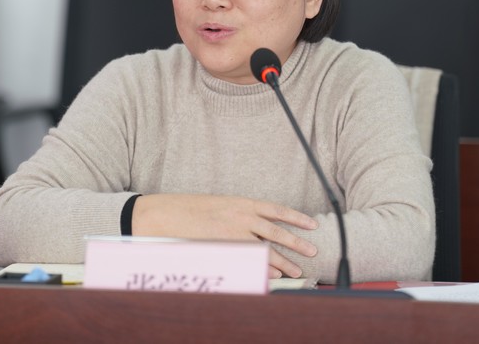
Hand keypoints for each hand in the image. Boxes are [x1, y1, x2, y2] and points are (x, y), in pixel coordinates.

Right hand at [132, 194, 317, 278]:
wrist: (166, 215)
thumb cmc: (190, 209)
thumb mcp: (220, 205)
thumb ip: (240, 215)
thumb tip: (257, 227)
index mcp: (242, 202)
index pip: (277, 210)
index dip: (296, 217)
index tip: (312, 224)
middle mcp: (241, 217)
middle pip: (277, 232)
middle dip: (297, 242)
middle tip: (312, 251)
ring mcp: (233, 234)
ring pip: (266, 249)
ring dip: (283, 262)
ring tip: (297, 270)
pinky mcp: (224, 248)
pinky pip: (249, 260)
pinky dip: (263, 269)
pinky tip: (273, 276)